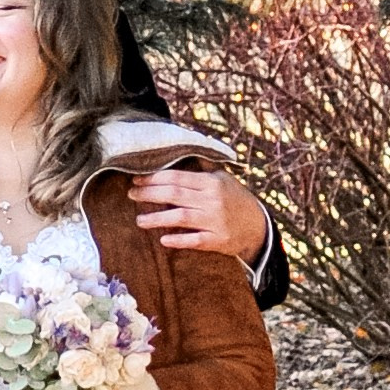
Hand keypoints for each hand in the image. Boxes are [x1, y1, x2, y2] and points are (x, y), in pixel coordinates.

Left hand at [128, 162, 268, 264]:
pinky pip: (195, 240)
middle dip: (149, 194)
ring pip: (181, 218)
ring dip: (157, 218)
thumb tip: (183, 148)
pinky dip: (179, 240)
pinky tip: (163, 239)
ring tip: (139, 220)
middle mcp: (212, 200)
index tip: (136, 179)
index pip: (177, 177)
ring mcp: (215, 221)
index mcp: (211, 182)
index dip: (154, 178)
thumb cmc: (235, 199)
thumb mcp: (223, 178)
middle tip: (131, 195)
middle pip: (174, 195)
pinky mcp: (218, 240)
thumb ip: (203, 166)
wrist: (258, 226)